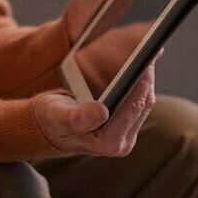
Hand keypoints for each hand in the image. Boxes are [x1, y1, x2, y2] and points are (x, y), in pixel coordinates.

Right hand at [33, 61, 155, 156]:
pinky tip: (137, 71)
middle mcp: (120, 143)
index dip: (141, 83)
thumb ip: (79, 117)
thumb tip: (102, 111)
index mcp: (108, 142)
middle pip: (142, 105)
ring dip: (145, 81)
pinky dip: (138, 86)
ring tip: (146, 58)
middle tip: (148, 54)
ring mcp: (124, 137)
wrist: (48, 128)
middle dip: (146, 79)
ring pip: (144, 104)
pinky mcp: (124, 129)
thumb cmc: (51, 120)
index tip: (146, 63)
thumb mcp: (59, 117)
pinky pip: (137, 104)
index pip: (133, 108)